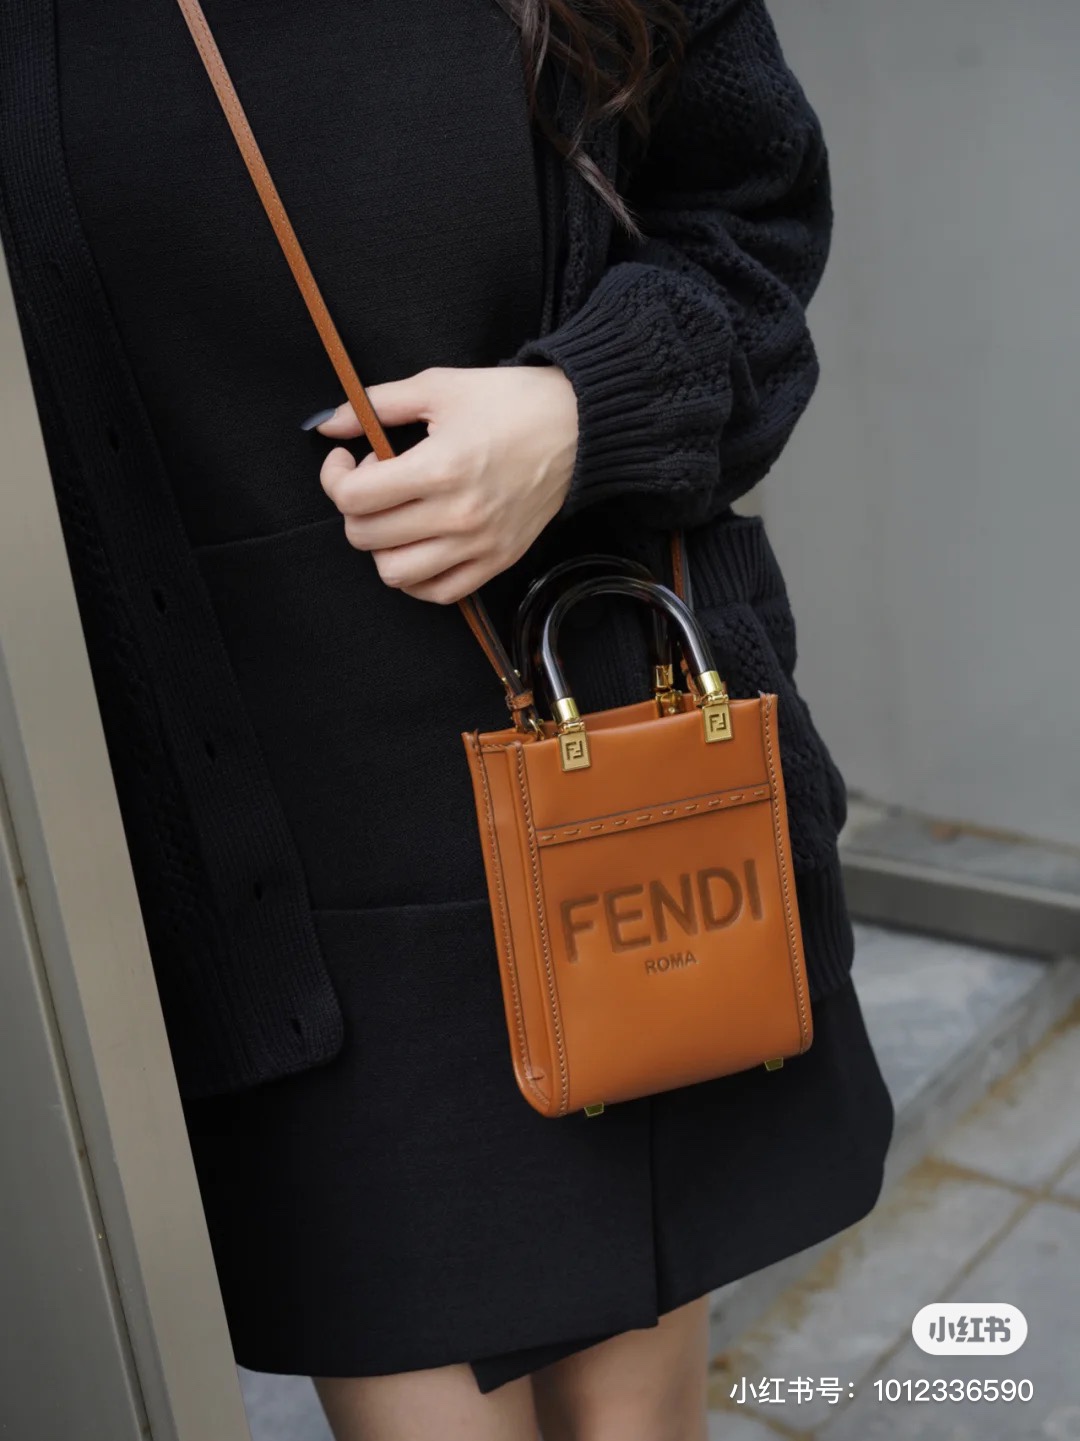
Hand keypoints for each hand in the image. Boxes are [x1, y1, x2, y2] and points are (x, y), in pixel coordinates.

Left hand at [313, 364, 578, 603]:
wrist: (580, 427)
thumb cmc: (511, 402)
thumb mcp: (439, 387)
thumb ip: (376, 404)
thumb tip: (328, 426)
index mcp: (439, 468)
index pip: (353, 498)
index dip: (336, 478)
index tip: (348, 460)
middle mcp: (458, 515)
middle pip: (366, 538)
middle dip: (355, 509)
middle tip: (374, 483)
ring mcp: (479, 544)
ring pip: (396, 574)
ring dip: (382, 547)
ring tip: (396, 517)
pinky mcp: (498, 560)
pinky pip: (438, 593)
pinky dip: (416, 578)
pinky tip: (417, 547)